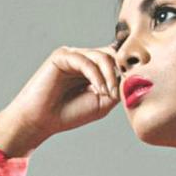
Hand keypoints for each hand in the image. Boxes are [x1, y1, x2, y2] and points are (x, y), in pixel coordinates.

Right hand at [0, 44, 126, 146]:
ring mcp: (72, 55)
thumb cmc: (68, 114)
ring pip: (102, 56)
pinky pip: (86, 61)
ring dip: (109, 75)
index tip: (135, 83)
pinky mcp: (62, 55)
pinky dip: (96, 75)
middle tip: (119, 91)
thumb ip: (117, 86)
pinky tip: (98, 90)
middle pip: (112, 54)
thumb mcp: (102, 102)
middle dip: (120, 71)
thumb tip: (131, 72)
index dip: (126, 69)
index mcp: (93, 68)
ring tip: (108, 94)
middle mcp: (83, 58)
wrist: (40, 121)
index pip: (116, 59)